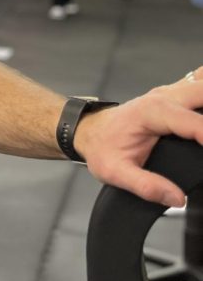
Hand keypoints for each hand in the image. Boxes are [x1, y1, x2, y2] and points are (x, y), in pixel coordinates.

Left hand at [75, 67, 202, 206]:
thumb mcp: (115, 172)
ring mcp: (170, 93)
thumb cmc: (102, 147)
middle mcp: (163, 97)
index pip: (191, 121)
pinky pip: (199, 83)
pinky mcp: (175, 94)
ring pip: (202, 83)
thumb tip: (176, 198)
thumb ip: (145, 186)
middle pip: (202, 93)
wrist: (89, 130)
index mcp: (151, 113)